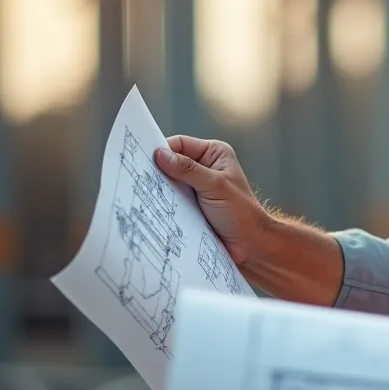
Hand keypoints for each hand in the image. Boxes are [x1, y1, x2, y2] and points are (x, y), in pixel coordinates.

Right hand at [155, 135, 268, 265]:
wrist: (249, 245)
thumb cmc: (241, 213)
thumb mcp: (214, 186)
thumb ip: (188, 170)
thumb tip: (161, 155)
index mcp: (214, 153)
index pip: (180, 144)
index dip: (162, 150)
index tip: (143, 159)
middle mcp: (204, 166)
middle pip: (172, 162)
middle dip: (157, 170)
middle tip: (138, 177)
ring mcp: (195, 186)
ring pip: (168, 182)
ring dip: (158, 188)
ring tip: (142, 193)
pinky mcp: (189, 204)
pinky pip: (170, 199)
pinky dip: (162, 202)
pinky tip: (151, 207)